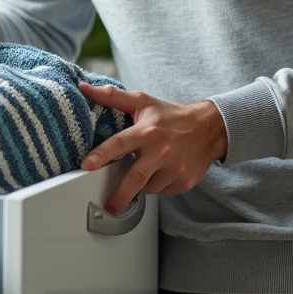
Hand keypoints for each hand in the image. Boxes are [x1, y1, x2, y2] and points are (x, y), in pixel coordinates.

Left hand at [78, 83, 227, 214]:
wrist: (208, 128)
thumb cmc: (170, 116)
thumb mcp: (142, 102)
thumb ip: (112, 96)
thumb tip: (84, 88)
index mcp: (147, 131)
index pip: (120, 143)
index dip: (102, 154)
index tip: (87, 164)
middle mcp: (161, 151)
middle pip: (135, 178)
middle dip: (119, 195)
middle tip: (108, 205)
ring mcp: (174, 168)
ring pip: (148, 188)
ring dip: (141, 185)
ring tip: (146, 169)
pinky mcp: (183, 181)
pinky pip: (162, 192)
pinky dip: (157, 187)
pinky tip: (161, 172)